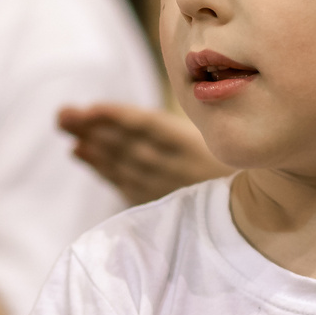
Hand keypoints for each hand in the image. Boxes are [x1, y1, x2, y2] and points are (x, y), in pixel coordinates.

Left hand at [57, 102, 227, 203]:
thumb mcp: (216, 131)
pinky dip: (102, 168)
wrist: (254, 205)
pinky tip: (83, 154)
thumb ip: (178, 124)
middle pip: (126, 144)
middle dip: (91, 129)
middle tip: (61, 115)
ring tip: (67, 132)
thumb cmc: (233, 154)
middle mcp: (174, 165)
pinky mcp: (160, 201)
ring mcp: (165, 185)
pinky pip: (124, 182)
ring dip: (91, 147)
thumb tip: (139, 110)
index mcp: (190, 142)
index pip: (147, 126)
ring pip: (122, 163)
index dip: (117, 117)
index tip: (90, 109)